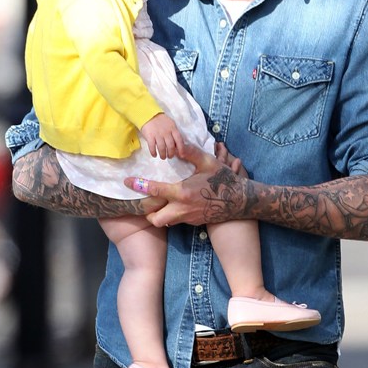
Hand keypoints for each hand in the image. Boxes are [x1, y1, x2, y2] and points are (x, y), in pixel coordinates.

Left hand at [124, 142, 245, 227]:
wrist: (240, 201)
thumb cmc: (223, 180)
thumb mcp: (208, 162)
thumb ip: (190, 152)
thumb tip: (176, 144)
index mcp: (183, 192)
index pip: (154, 191)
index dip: (138, 185)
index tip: (127, 181)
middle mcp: (182, 208)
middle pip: (154, 218)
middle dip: (147, 212)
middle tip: (146, 200)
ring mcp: (188, 217)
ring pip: (164, 223)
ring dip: (158, 215)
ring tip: (159, 203)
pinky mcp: (193, 222)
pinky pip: (176, 221)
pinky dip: (171, 215)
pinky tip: (176, 205)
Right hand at [140, 113, 184, 158]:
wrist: (148, 114)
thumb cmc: (160, 120)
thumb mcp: (170, 124)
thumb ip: (174, 133)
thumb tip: (177, 144)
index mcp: (173, 129)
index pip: (179, 140)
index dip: (181, 149)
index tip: (181, 155)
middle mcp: (166, 132)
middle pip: (171, 146)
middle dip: (171, 154)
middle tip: (169, 157)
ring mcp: (158, 135)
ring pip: (162, 148)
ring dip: (163, 155)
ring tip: (163, 157)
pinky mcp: (150, 136)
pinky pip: (152, 147)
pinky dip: (153, 152)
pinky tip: (154, 155)